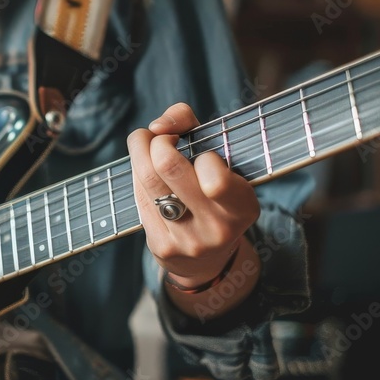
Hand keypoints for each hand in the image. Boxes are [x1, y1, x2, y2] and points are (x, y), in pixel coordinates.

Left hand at [127, 103, 259, 287]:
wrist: (208, 256)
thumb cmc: (211, 188)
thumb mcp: (218, 156)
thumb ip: (188, 123)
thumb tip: (157, 126)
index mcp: (242, 205)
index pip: (214, 177)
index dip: (199, 151)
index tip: (194, 147)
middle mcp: (218, 228)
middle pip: (168, 166)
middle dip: (157, 141)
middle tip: (160, 137)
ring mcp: (189, 241)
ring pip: (148, 179)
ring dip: (139, 150)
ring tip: (144, 142)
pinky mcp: (162, 248)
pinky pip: (139, 198)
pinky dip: (137, 176)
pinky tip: (146, 174)